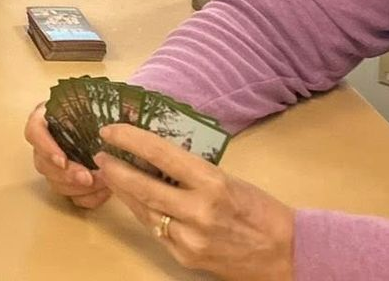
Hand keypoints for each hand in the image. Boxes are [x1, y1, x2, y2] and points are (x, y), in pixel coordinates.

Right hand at [24, 104, 111, 209]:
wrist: (113, 127)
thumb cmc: (104, 109)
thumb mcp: (103, 100)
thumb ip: (110, 104)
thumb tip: (129, 109)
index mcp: (49, 118)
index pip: (34, 132)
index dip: (45, 147)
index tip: (62, 160)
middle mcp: (47, 143)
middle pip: (43, 163)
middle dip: (66, 175)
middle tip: (88, 177)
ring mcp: (56, 165)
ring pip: (55, 183)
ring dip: (77, 188)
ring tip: (103, 183)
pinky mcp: (70, 183)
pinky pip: (72, 197)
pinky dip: (88, 198)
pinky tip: (105, 192)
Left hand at [95, 124, 296, 280]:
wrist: (287, 254)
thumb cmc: (261, 210)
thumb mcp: (228, 180)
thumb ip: (193, 173)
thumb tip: (157, 159)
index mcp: (213, 183)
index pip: (162, 154)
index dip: (131, 140)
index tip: (111, 130)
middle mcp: (198, 211)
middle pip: (144, 188)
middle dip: (116, 171)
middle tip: (100, 156)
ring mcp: (190, 238)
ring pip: (145, 212)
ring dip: (125, 193)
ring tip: (111, 176)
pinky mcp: (186, 258)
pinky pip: (157, 232)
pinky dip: (144, 215)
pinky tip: (136, 202)